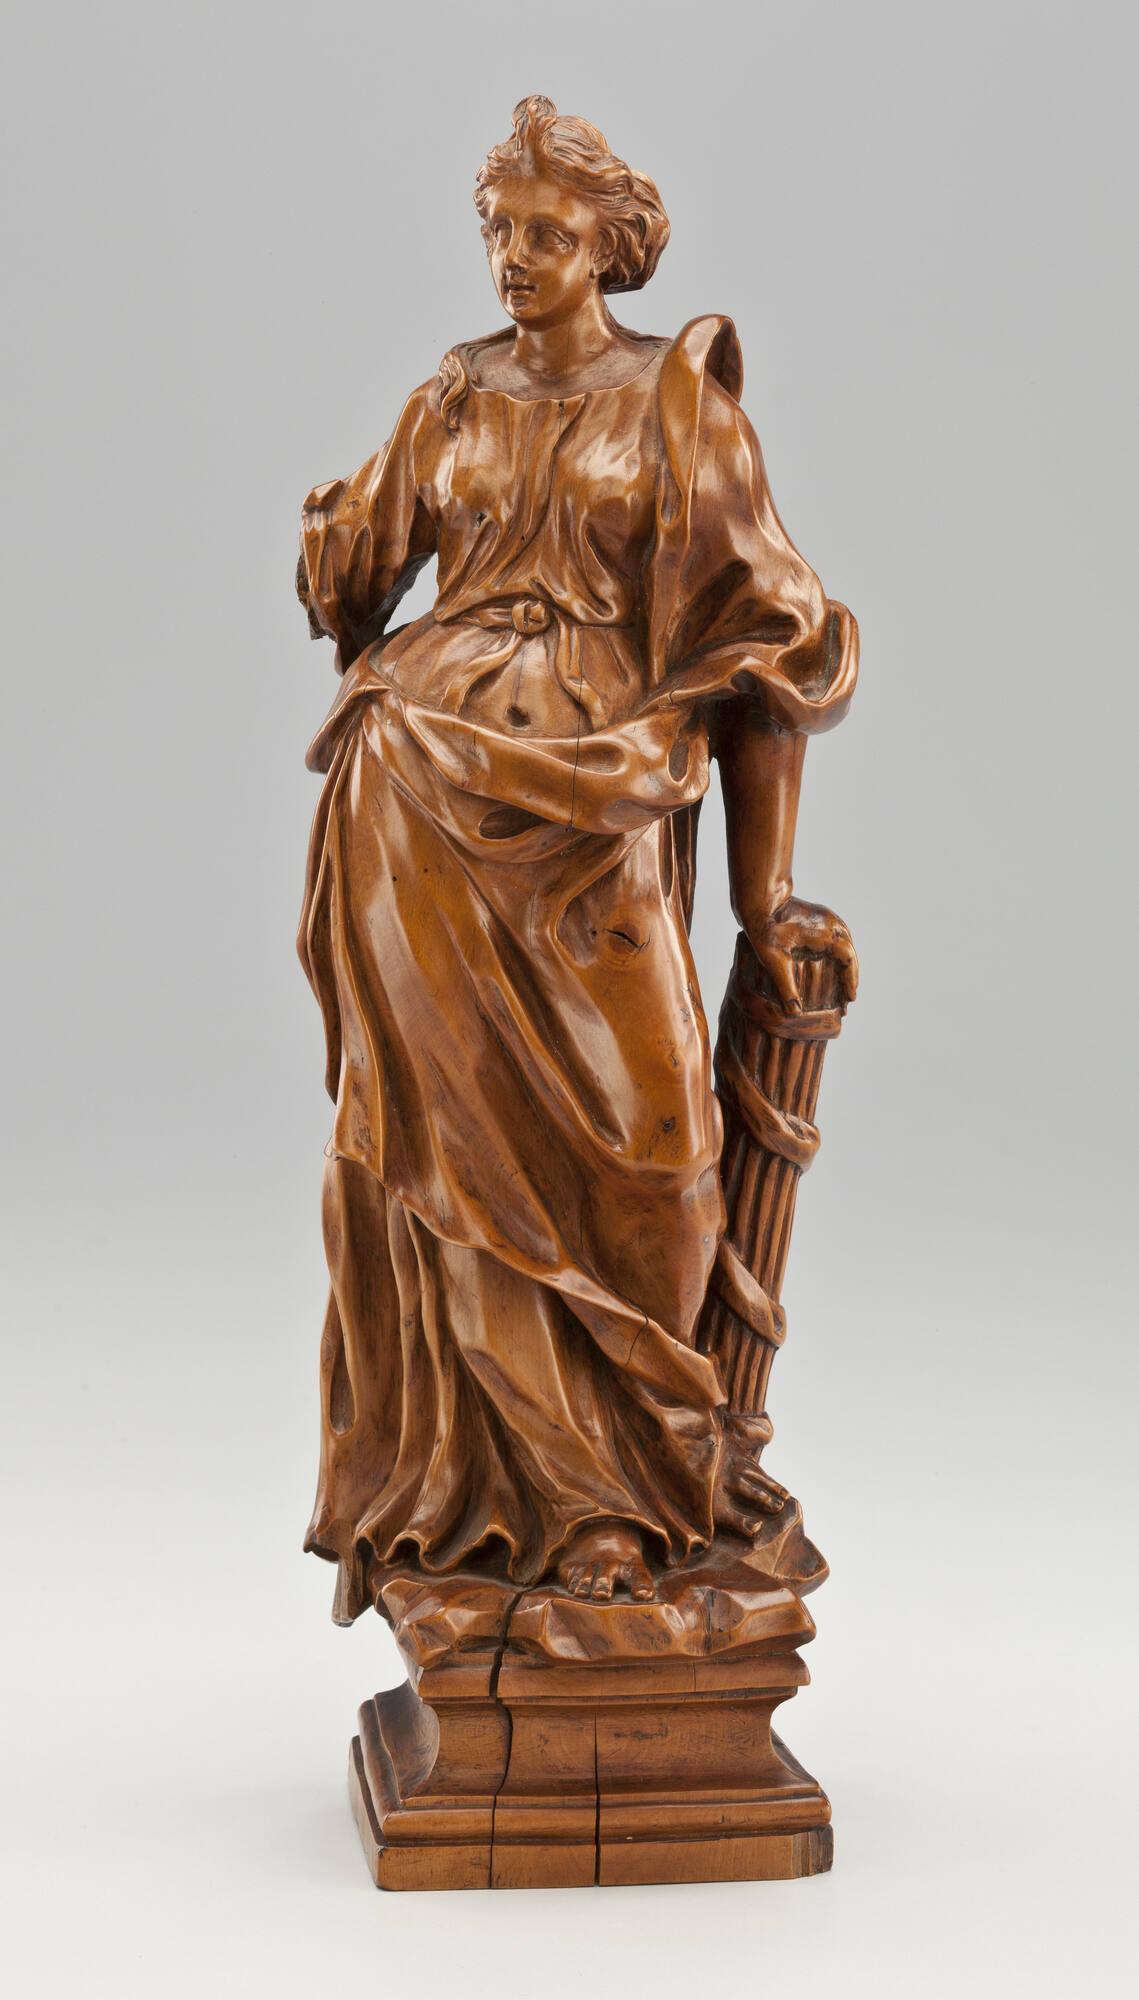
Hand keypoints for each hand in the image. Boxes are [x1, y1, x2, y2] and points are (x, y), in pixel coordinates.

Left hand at [745, 896, 857, 1012]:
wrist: (757, 899)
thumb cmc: (764, 928)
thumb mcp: (774, 961)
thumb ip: (786, 987)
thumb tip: (794, 1013)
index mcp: (825, 933)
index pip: (848, 959)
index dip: (851, 980)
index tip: (850, 999)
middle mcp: (830, 923)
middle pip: (849, 953)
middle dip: (849, 976)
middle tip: (847, 998)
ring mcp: (825, 917)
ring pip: (844, 944)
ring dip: (845, 964)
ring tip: (843, 984)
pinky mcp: (817, 916)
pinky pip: (836, 937)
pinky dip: (837, 953)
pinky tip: (830, 964)